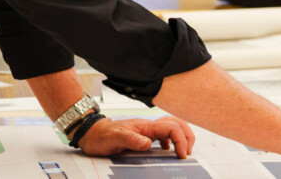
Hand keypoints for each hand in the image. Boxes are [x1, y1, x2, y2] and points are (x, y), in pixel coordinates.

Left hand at [76, 116, 195, 157]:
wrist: (92, 133)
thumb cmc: (102, 136)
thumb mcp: (115, 139)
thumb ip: (131, 139)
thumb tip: (147, 143)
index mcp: (146, 126)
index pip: (171, 128)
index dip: (181, 141)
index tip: (181, 155)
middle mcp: (149, 126)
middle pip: (177, 124)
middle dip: (187, 136)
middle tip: (188, 152)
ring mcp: (147, 130)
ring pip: (172, 127)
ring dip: (181, 137)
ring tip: (183, 151)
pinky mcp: (144, 135)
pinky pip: (163, 134)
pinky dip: (171, 141)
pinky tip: (167, 150)